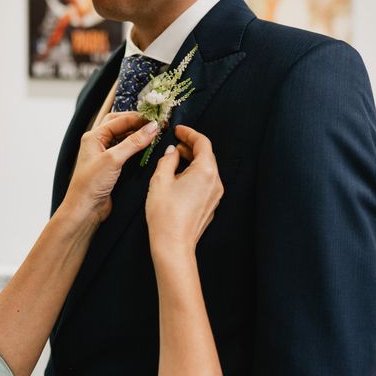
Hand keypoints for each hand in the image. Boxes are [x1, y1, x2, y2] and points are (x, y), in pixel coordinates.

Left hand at [63, 112, 158, 225]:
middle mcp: (98, 143)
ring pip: (122, 137)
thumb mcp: (113, 160)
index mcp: (94, 136)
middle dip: (137, 122)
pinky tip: (146, 147)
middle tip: (154, 123)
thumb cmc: (90, 184)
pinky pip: (125, 150)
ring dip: (137, 134)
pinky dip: (136, 146)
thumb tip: (152, 128)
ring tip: (153, 133)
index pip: (119, 120)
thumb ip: (133, 142)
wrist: (84, 209)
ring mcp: (104, 154)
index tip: (156, 120)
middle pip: (120, 124)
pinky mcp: (110, 166)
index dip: (139, 119)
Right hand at [146, 125, 223, 259]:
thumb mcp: (160, 180)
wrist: (173, 245)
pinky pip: (205, 184)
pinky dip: (194, 175)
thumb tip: (172, 152)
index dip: (190, 133)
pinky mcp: (211, 206)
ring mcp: (215, 195)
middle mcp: (215, 182)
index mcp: (205, 171)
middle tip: (175, 144)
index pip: (202, 143)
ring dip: (192, 162)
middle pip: (206, 156)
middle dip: (191, 147)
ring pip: (206, 170)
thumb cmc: (165, 214)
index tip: (178, 130)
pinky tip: (179, 179)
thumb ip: (167, 160)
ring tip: (174, 161)